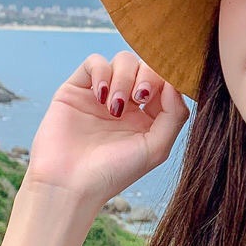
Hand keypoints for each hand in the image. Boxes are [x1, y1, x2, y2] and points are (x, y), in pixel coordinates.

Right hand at [23, 51, 190, 209]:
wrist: (69, 184)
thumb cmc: (114, 172)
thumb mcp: (156, 148)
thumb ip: (174, 114)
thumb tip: (175, 82)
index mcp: (149, 115)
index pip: (165, 81)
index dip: (168, 80)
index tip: (161, 94)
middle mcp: (127, 102)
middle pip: (146, 66)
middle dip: (147, 76)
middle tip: (139, 97)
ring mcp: (102, 94)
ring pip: (123, 60)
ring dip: (124, 78)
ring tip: (115, 107)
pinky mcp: (76, 89)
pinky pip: (94, 62)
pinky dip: (102, 72)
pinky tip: (101, 95)